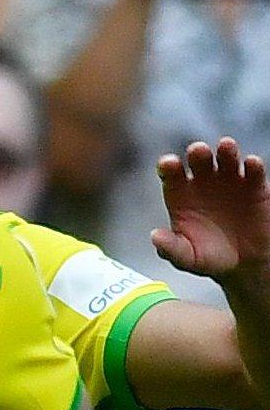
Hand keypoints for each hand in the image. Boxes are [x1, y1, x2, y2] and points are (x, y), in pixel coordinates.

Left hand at [152, 138, 269, 286]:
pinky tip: (251, 164)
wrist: (244, 263)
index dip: (168, 166)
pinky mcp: (255, 186)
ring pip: (227, 159)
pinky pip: (254, 172)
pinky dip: (253, 165)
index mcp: (181, 195)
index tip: (168, 163)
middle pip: (198, 160)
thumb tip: (154, 237)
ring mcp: (229, 180)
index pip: (171, 174)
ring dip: (226, 150)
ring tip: (225, 146)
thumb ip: (171, 248)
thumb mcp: (187, 257)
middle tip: (198, 151)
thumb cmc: (209, 257)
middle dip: (197, 153)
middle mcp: (203, 182)